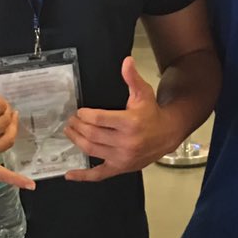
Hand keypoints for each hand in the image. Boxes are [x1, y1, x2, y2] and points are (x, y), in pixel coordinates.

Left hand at [64, 56, 177, 181]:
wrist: (167, 135)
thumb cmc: (151, 112)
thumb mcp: (143, 93)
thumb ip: (132, 78)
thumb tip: (126, 61)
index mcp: (130, 122)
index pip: (98, 119)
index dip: (84, 115)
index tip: (79, 112)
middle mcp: (126, 142)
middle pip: (92, 134)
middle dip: (77, 126)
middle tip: (70, 120)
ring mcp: (122, 157)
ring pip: (91, 150)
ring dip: (76, 140)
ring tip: (69, 131)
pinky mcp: (120, 168)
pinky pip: (99, 175)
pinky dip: (83, 176)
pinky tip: (70, 174)